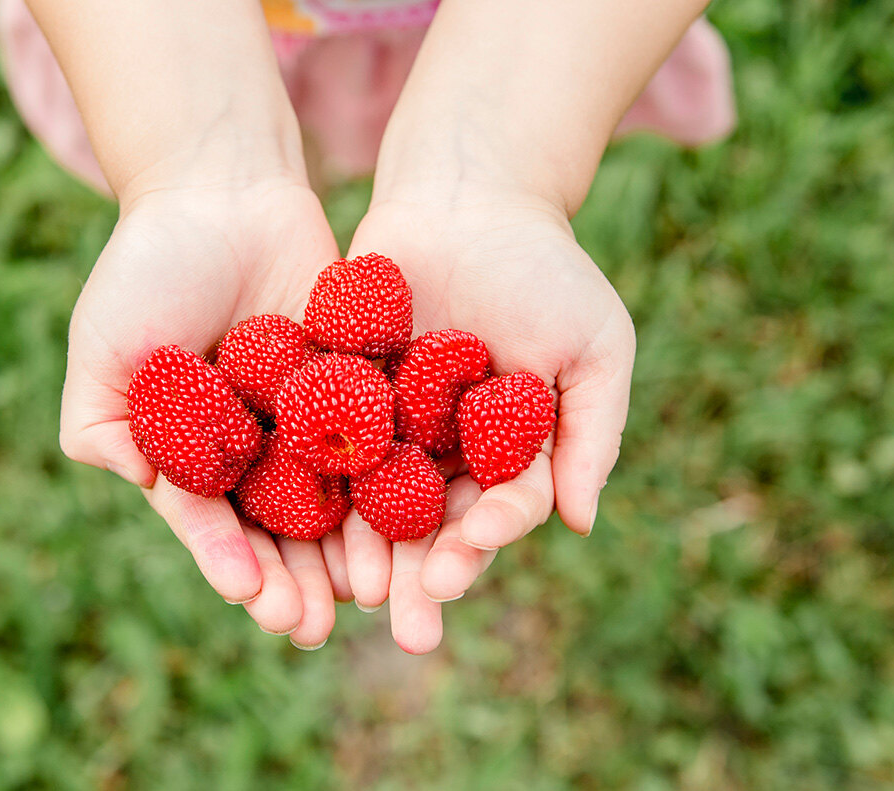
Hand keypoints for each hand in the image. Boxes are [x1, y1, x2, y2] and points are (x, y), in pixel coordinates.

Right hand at [58, 179, 352, 648]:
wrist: (221, 188)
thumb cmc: (149, 266)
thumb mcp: (104, 348)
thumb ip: (104, 428)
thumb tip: (147, 490)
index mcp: (195, 452)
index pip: (214, 523)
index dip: (231, 562)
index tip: (253, 598)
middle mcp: (255, 445)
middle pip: (279, 528)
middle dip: (295, 578)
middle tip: (314, 625)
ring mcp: (310, 418)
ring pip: (334, 499)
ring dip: (347, 551)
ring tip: (368, 595)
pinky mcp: (359, 384)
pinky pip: (379, 439)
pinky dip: (392, 481)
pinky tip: (412, 520)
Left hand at [343, 188, 635, 652]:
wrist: (465, 194)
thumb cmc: (544, 266)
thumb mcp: (594, 346)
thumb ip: (592, 432)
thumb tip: (581, 524)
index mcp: (508, 449)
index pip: (500, 509)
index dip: (488, 537)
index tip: (472, 557)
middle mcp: (447, 450)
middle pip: (435, 526)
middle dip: (425, 576)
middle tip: (408, 628)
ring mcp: (390, 426)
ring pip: (376, 501)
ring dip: (368, 551)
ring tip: (355, 595)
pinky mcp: (340, 396)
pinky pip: (328, 447)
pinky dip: (318, 485)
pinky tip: (300, 523)